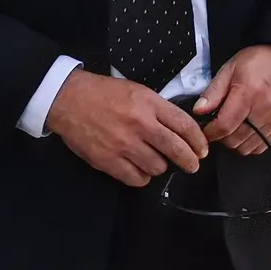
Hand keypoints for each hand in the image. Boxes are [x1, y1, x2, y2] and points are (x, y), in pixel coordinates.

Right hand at [47, 70, 208, 186]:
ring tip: (155, 161)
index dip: (198, 141)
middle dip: (189, 161)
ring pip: (157, 167)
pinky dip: (142, 177)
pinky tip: (139, 170)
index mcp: (149, 103)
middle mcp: (139, 124)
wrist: (68, 99)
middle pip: (176, 149)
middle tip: (192, 165)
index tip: (202, 149)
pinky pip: (136, 178)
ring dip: (160, 167)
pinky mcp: (108, 160)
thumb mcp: (137, 90)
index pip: (184, 125)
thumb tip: (180, 129)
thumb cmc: (103, 93)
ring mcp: (123, 144)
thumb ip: (158, 109)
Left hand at [194, 45, 270, 154]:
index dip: (210, 132)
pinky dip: (249, 143)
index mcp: (248, 92)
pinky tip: (245, 130)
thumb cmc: (257, 62)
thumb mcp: (229, 69)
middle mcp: (264, 108)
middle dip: (220, 137)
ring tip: (231, 127)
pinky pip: (261, 146)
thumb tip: (199, 111)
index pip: (224, 125)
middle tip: (217, 126)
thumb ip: (213, 92)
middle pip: (235, 140)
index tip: (205, 130)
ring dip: (234, 142)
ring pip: (247, 147)